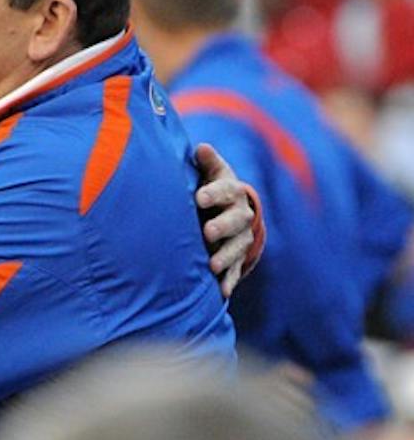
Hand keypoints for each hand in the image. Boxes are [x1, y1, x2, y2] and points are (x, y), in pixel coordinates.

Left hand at [194, 142, 256, 297]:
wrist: (229, 209)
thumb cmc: (210, 186)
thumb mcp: (210, 172)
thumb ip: (206, 162)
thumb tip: (201, 148)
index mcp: (232, 191)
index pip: (226, 190)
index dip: (214, 194)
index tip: (199, 198)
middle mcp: (240, 215)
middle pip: (236, 221)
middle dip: (222, 226)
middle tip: (207, 232)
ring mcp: (240, 238)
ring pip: (237, 247)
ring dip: (225, 256)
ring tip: (211, 265)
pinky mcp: (237, 258)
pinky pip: (235, 270)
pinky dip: (228, 281)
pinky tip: (220, 291)